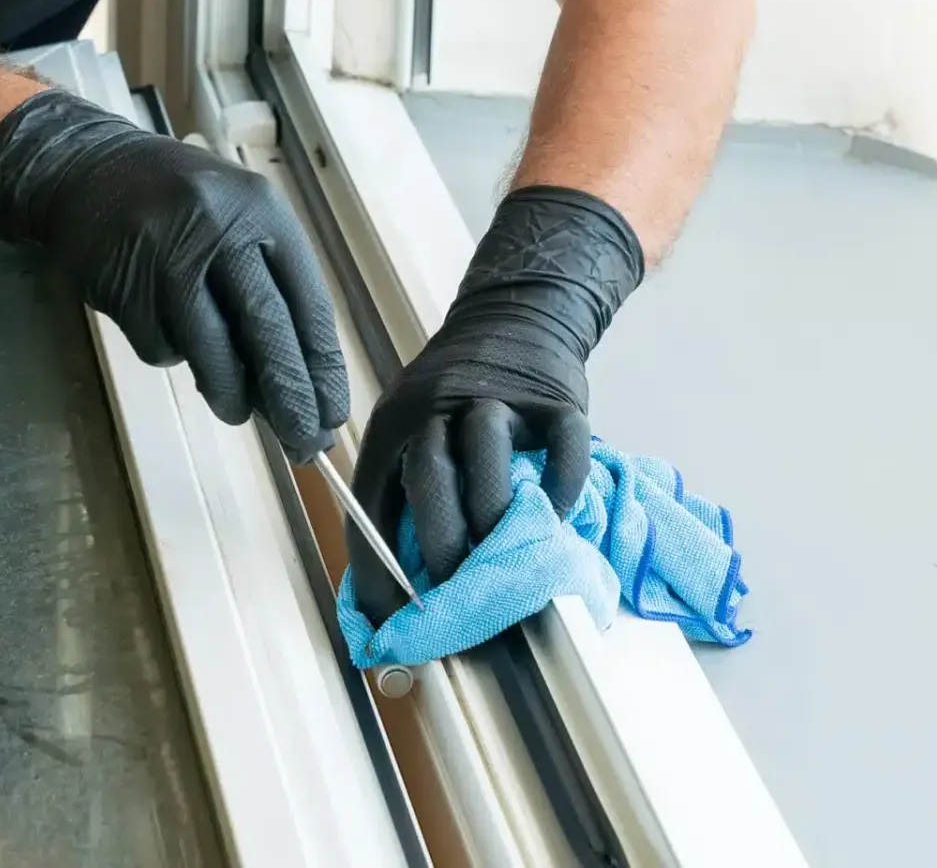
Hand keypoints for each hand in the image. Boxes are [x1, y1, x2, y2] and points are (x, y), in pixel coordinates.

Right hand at [0, 89, 348, 458]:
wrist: (87, 171)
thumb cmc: (182, 205)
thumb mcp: (237, 219)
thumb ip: (270, 287)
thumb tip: (300, 383)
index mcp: (261, 211)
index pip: (307, 302)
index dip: (322, 366)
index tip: (333, 414)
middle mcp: (217, 228)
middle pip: (266, 330)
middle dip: (289, 397)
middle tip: (304, 443)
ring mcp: (164, 257)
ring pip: (210, 352)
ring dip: (229, 394)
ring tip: (235, 409)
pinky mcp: (122, 286)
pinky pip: (161, 347)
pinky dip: (173, 354)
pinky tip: (170, 330)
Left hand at [348, 186, 643, 623]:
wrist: (516, 315)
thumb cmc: (459, 395)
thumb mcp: (415, 428)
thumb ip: (408, 494)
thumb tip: (398, 593)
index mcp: (394, 424)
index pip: (374, 502)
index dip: (379, 566)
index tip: (390, 621)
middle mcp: (437, 407)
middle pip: (429, 477)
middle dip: (439, 546)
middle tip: (453, 595)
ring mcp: (500, 400)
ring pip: (488, 459)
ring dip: (493, 517)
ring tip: (502, 558)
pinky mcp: (555, 400)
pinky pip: (562, 447)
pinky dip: (561, 488)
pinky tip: (554, 515)